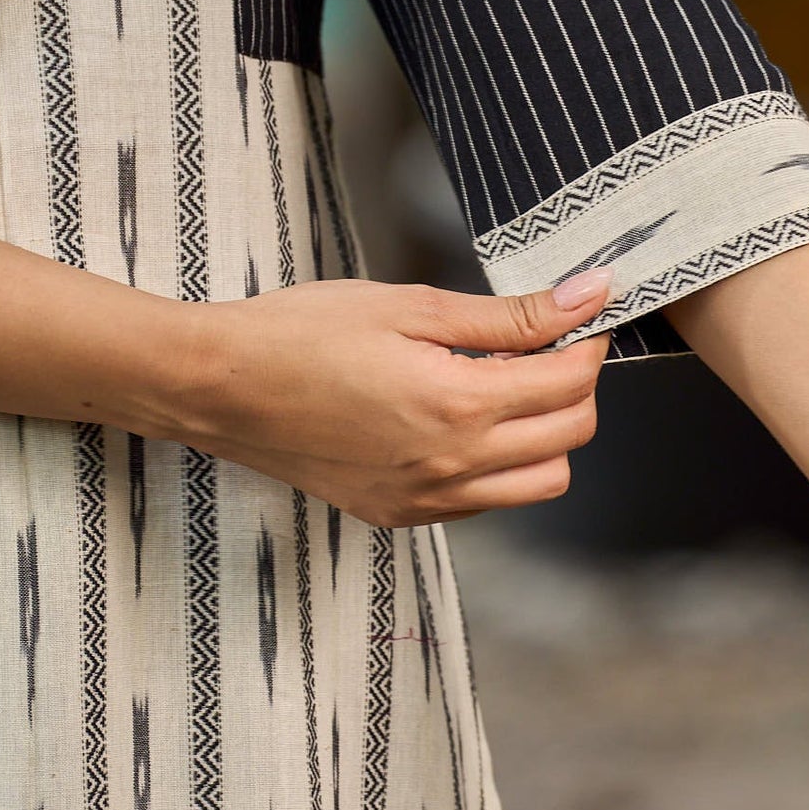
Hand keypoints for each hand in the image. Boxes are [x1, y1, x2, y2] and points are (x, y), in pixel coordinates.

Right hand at [172, 266, 613, 526]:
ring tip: (505, 384)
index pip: (570, 382)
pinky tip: (465, 420)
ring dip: (546, 433)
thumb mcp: (411, 306)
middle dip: (576, 385)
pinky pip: (488, 500)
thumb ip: (508, 314)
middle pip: (571, 436)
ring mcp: (427, 500)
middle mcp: (452, 465)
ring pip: (541, 481)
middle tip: (546, 343)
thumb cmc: (302, 334)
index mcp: (458, 405)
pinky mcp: (403, 514)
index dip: (588, 340)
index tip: (580, 312)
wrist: (220, 388)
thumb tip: (586, 295)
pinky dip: (501, 464)